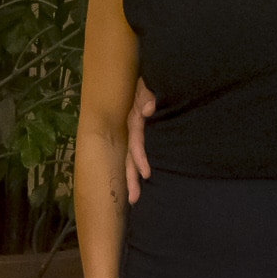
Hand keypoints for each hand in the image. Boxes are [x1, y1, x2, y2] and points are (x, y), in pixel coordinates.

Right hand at [124, 79, 154, 202]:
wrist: (146, 78)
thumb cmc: (146, 83)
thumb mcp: (146, 86)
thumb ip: (147, 96)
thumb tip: (147, 111)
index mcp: (133, 121)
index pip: (135, 144)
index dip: (140, 159)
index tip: (146, 174)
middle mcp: (132, 131)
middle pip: (129, 158)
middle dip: (131, 178)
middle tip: (134, 199)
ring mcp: (135, 133)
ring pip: (131, 159)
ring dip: (132, 178)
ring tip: (134, 199)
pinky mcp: (141, 133)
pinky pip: (138, 153)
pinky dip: (138, 167)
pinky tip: (140, 183)